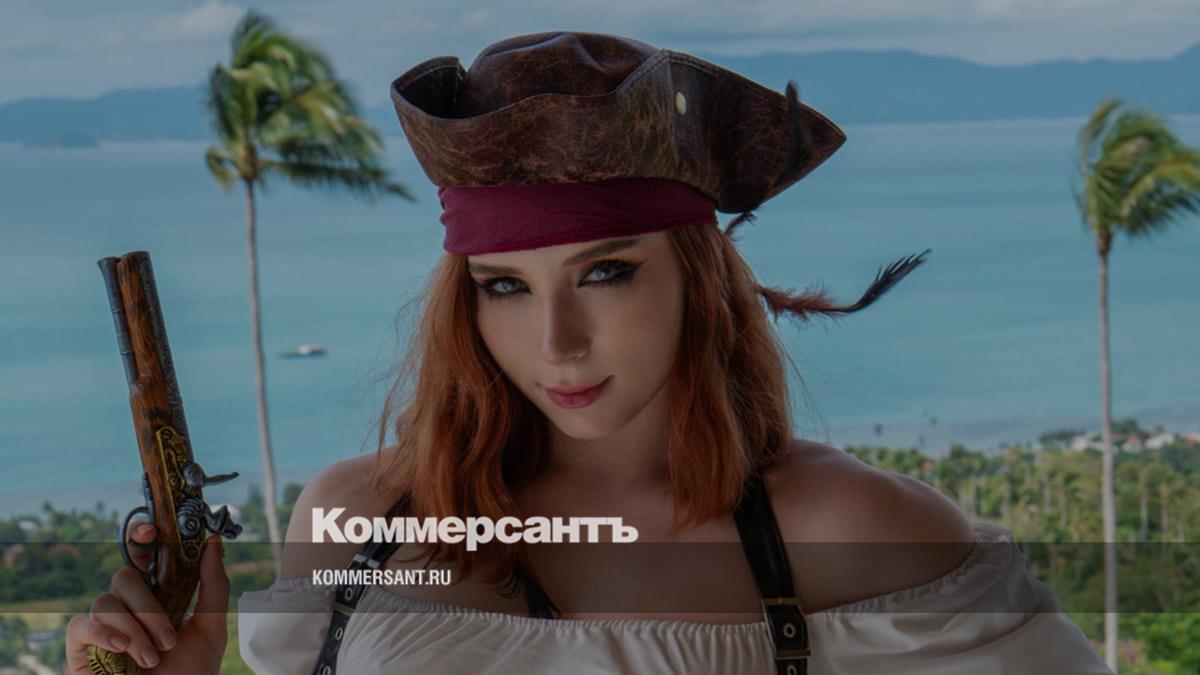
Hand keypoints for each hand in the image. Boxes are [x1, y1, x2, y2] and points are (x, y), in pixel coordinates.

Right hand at [65, 522, 228, 673]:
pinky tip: (122, 649)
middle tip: (169, 639)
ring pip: (105, 600)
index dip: (141, 535)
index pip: (142, 554)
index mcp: (157, 594)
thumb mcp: (211, 628)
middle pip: (124, 576)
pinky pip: (80, 624)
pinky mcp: (80, 647)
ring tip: (152, 657)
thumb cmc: (190, 673)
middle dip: (149, 607)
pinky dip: (104, 633)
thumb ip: (213, 585)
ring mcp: (103, 624)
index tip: (153, 530)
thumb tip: (213, 542)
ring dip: (135, 629)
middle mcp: (127, 605)